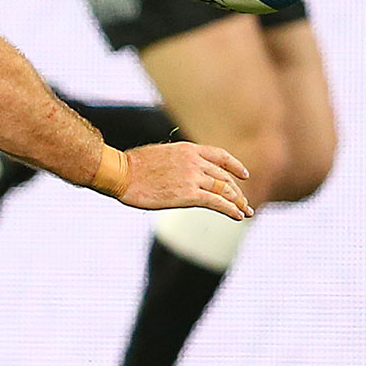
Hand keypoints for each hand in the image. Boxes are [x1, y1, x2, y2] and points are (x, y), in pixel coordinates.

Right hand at [118, 142, 253, 219]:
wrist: (120, 173)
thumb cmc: (131, 165)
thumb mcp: (159, 154)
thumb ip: (176, 161)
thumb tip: (179, 170)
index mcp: (187, 149)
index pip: (220, 156)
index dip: (235, 166)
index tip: (244, 175)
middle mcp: (194, 161)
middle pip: (224, 177)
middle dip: (237, 191)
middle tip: (245, 203)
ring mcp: (192, 177)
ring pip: (224, 190)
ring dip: (238, 202)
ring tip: (245, 212)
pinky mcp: (188, 195)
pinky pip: (217, 202)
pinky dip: (230, 210)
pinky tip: (238, 216)